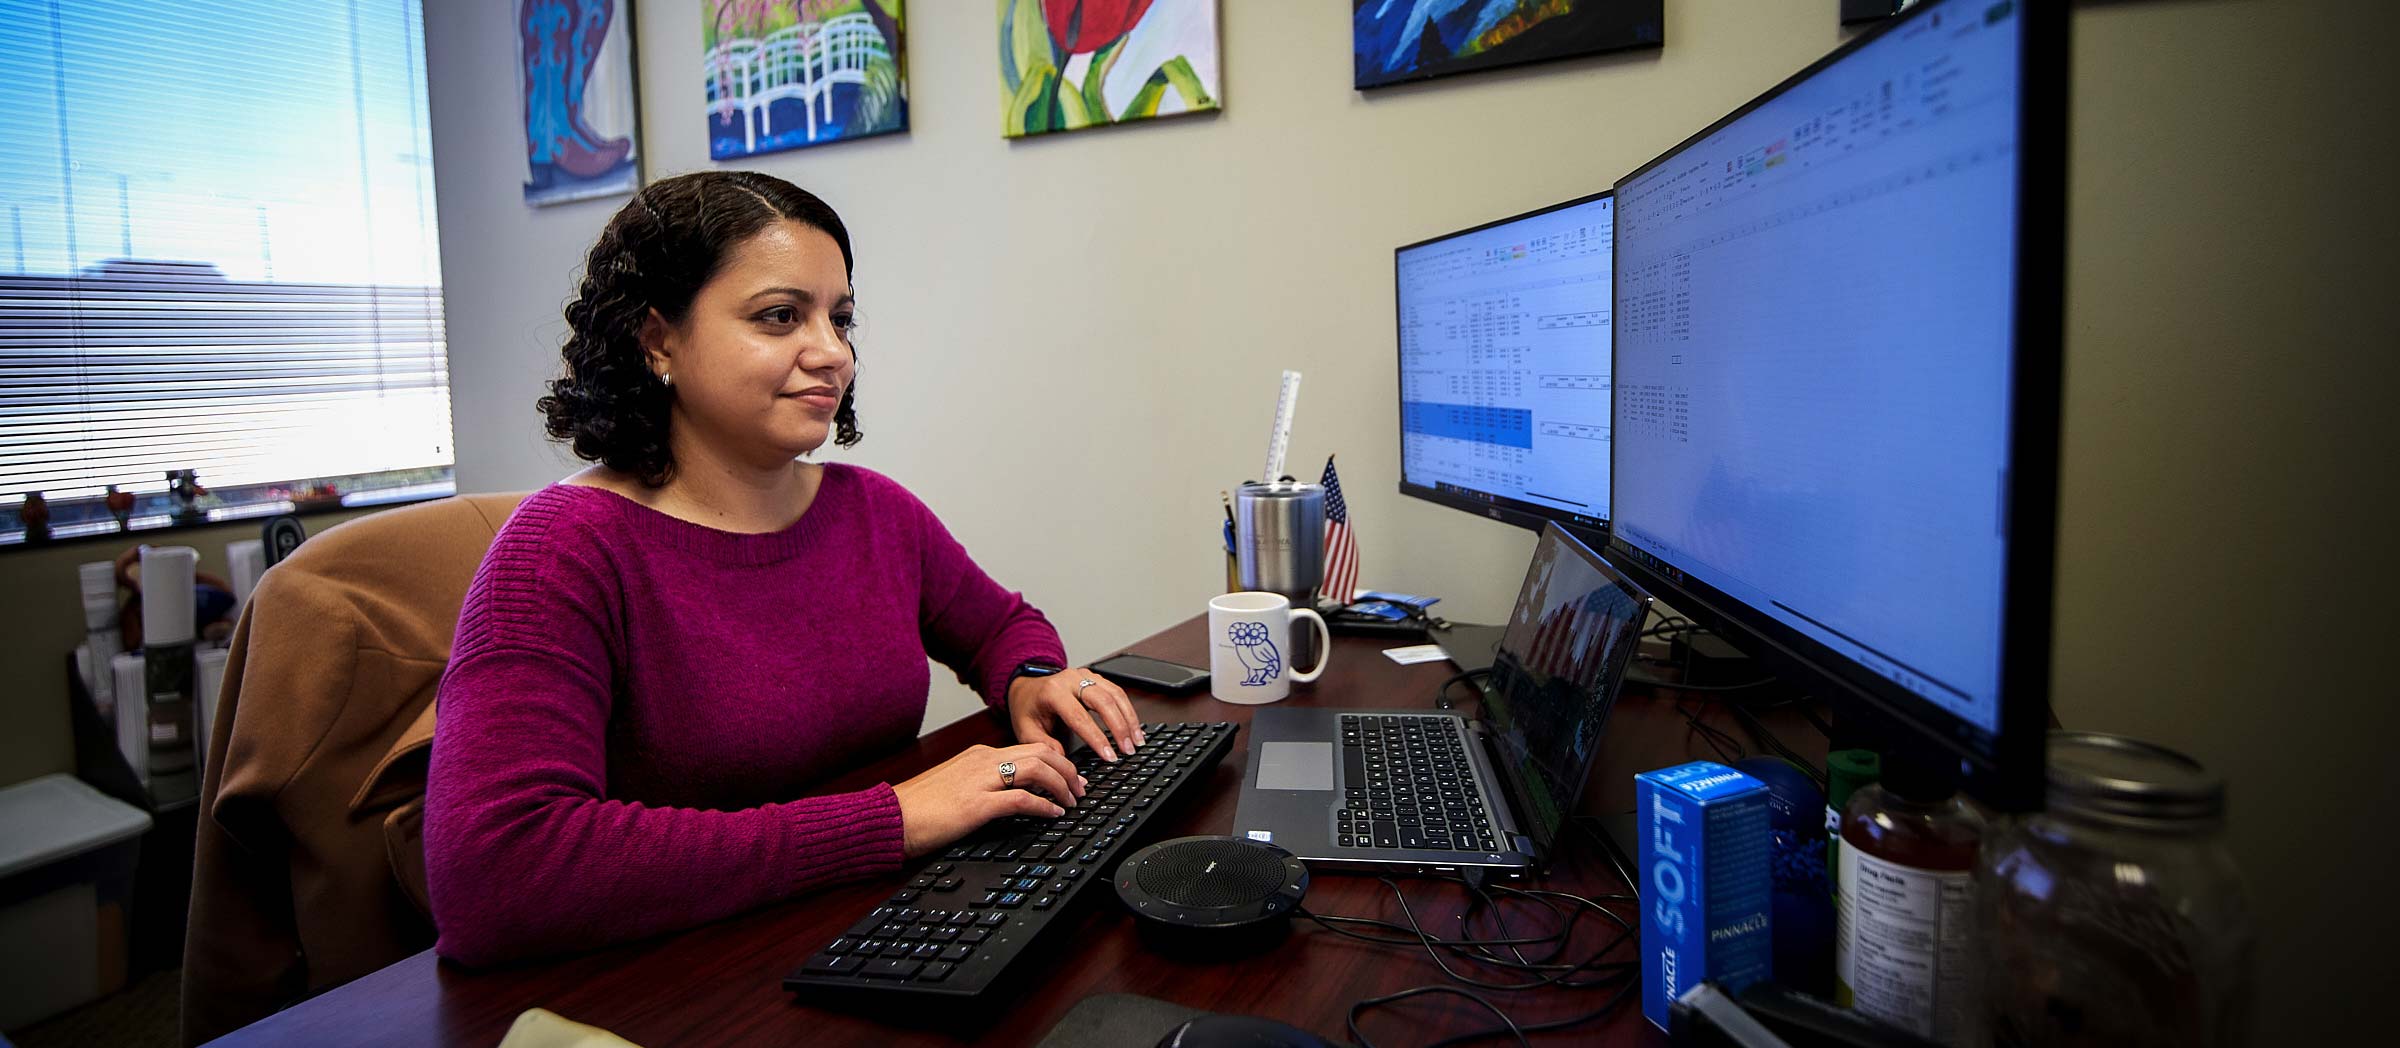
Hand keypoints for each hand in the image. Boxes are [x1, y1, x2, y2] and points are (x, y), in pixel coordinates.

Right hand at [891, 742, 1086, 859]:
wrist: (890, 817)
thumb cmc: (918, 807)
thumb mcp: (956, 785)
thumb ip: (982, 783)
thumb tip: (1010, 794)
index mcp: (978, 755)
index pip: (1030, 748)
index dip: (1058, 761)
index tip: (1071, 778)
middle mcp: (983, 761)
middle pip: (1041, 753)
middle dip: (1068, 770)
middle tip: (1081, 789)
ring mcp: (980, 781)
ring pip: (1037, 769)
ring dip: (1061, 785)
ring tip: (1071, 802)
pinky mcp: (977, 804)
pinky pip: (1021, 799)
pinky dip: (1044, 806)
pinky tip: (1053, 815)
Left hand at [1008, 667, 1144, 762]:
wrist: (1027, 688)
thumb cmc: (1028, 710)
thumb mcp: (1026, 730)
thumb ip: (1045, 746)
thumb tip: (1066, 762)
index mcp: (1052, 692)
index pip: (1079, 716)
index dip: (1097, 738)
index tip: (1109, 756)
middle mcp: (1071, 679)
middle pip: (1103, 701)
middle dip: (1119, 727)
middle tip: (1128, 750)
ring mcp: (1085, 676)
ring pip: (1115, 694)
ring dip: (1129, 719)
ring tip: (1137, 741)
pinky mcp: (1095, 678)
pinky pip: (1117, 691)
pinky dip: (1128, 710)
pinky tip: (1134, 727)